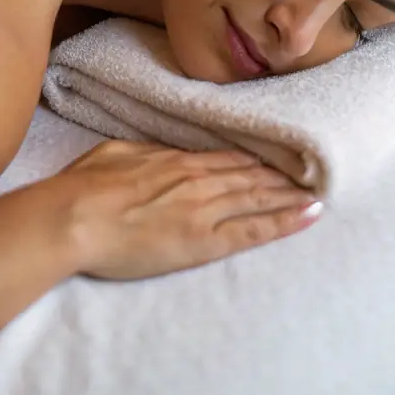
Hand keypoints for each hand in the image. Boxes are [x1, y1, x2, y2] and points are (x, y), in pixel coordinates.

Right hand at [56, 141, 321, 280]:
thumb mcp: (116, 154)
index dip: (256, 161)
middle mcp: (198, 180)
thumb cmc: (84, 185)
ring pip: (259, 198)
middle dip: (283, 176)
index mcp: (176, 160)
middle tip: (314, 174)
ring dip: (291, 194)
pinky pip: (254, 230)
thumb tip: (158, 153)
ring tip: (319, 191)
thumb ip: (145, 153)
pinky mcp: (204, 241)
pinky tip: (310, 215)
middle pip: (251, 176)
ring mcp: (205, 209)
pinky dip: (286, 221)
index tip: (279, 160)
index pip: (227, 159)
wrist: (74, 217)